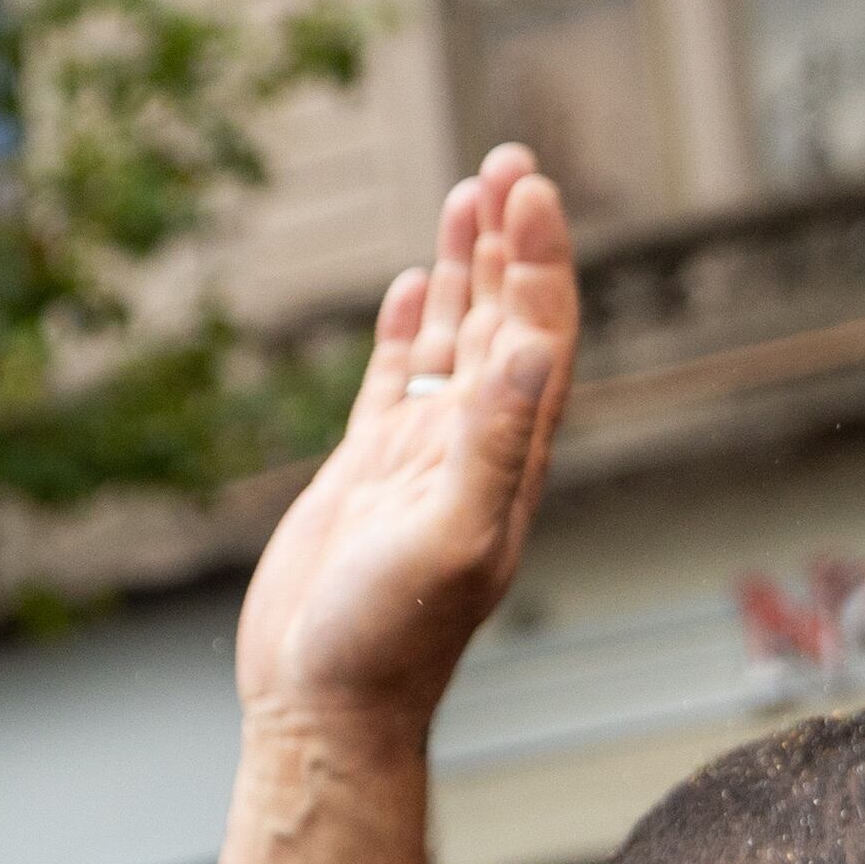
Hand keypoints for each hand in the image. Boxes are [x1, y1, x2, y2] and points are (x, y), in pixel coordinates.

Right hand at [235, 147, 578, 736]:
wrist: (323, 705)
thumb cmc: (389, 640)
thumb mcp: (453, 536)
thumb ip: (495, 443)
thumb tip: (537, 348)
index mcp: (509, 460)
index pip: (540, 337)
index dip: (541, 263)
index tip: (532, 190)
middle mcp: (474, 450)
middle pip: (506, 322)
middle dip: (511, 242)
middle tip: (510, 158)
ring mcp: (418, 459)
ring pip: (454, 341)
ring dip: (466, 269)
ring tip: (470, 190)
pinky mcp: (364, 475)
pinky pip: (395, 382)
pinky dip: (408, 329)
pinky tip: (414, 285)